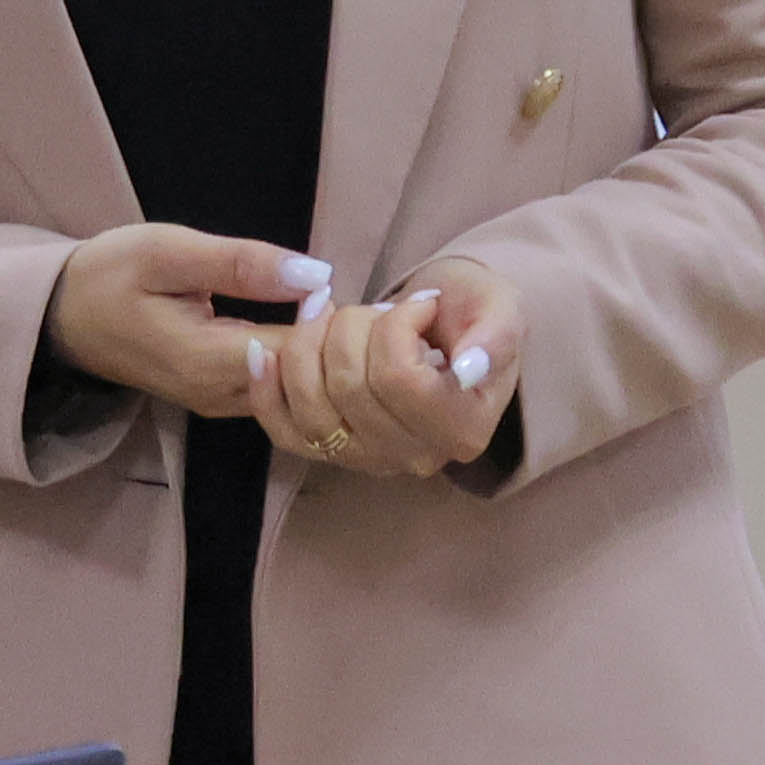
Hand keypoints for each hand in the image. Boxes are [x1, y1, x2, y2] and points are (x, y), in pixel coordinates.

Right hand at [49, 220, 331, 418]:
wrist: (61, 316)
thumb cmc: (110, 276)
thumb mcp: (169, 253)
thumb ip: (242, 265)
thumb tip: (317, 274)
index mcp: (209, 362)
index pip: (301, 355)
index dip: (330, 322)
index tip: (343, 288)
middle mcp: (219, 395)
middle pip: (303, 379)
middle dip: (330, 341)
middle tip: (353, 299)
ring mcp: (219, 403)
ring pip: (292, 388)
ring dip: (316, 354)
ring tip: (332, 309)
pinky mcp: (218, 398)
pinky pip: (274, 387)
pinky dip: (296, 361)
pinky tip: (305, 325)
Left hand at [248, 258, 519, 479]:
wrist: (451, 328)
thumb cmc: (475, 313)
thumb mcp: (500, 309)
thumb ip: (494, 336)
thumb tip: (466, 370)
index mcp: (463, 428)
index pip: (400, 379)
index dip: (395, 327)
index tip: (419, 302)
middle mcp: (416, 457)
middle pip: (350, 387)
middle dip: (350, 326)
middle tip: (375, 307)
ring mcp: (368, 461)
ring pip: (311, 405)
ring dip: (310, 344)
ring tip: (334, 316)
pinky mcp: (329, 453)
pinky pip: (282, 431)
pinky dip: (267, 389)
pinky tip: (264, 351)